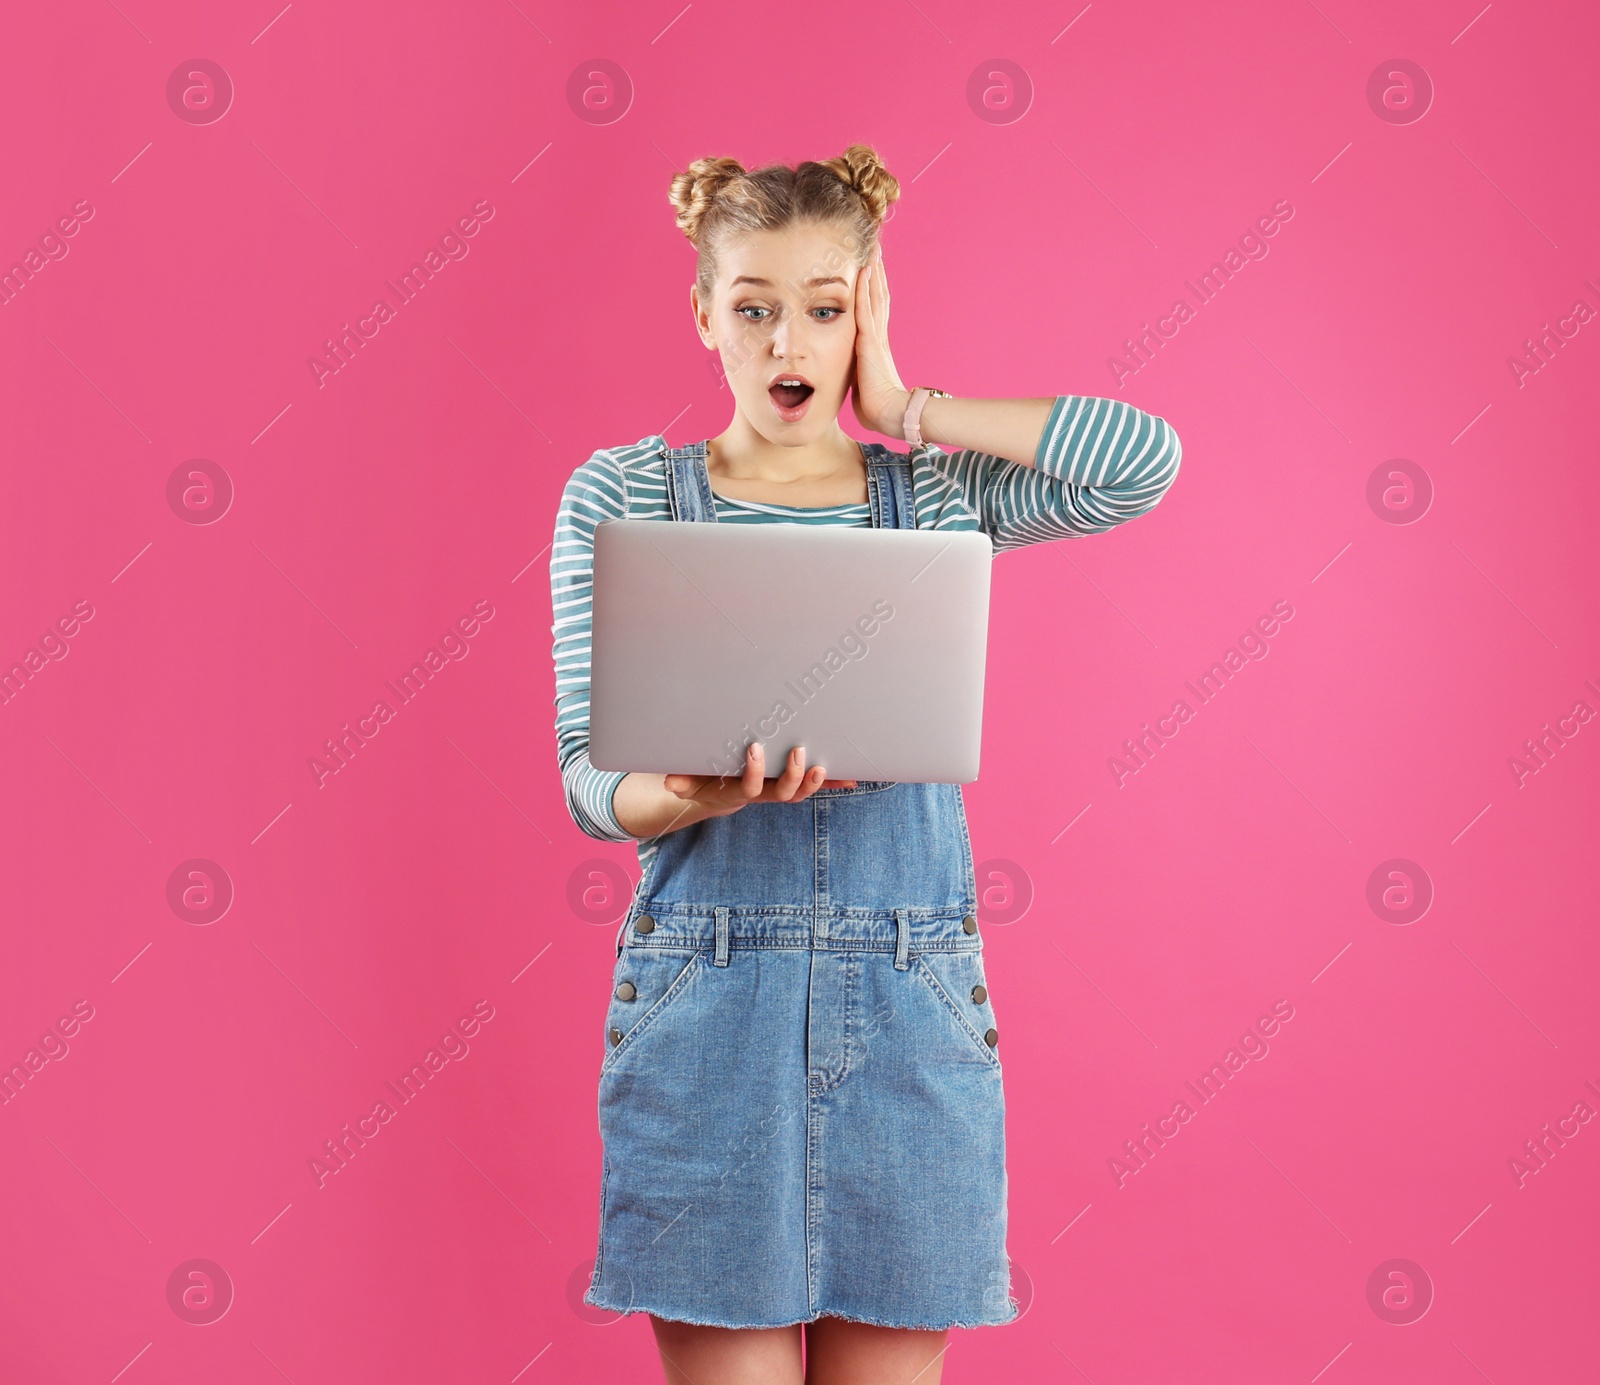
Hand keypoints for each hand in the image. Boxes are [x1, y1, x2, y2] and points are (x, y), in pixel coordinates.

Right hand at [663, 743, 856, 820]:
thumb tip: (672, 782)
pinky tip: (851, 778)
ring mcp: (780, 789)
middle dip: (793, 775)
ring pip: (801, 791)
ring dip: (817, 782)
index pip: (750, 787)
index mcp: (740, 790)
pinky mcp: (792, 783)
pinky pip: (815, 785)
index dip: (753, 772)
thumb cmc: (704, 779)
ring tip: (826, 767)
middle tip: (798, 752)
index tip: (753, 748)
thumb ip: (683, 781)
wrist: (719, 792)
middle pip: (784, 792)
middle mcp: (764, 792)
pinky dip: (834, 783)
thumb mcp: (691, 781)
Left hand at [848, 247, 911, 440]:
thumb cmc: (877, 408)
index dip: (874, 290)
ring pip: (874, 296)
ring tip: (873, 249)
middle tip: (876, 249)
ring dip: (873, 272)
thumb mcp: (863, 388)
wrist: (890, 414)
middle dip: (877, 272)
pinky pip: (865, 308)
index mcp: (875, 347)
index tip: (872, 270)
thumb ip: (859, 379)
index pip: (875, 311)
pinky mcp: (869, 341)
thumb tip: (856, 386)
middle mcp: (877, 337)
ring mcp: (874, 337)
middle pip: (878, 296)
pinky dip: (865, 288)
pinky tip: (865, 270)